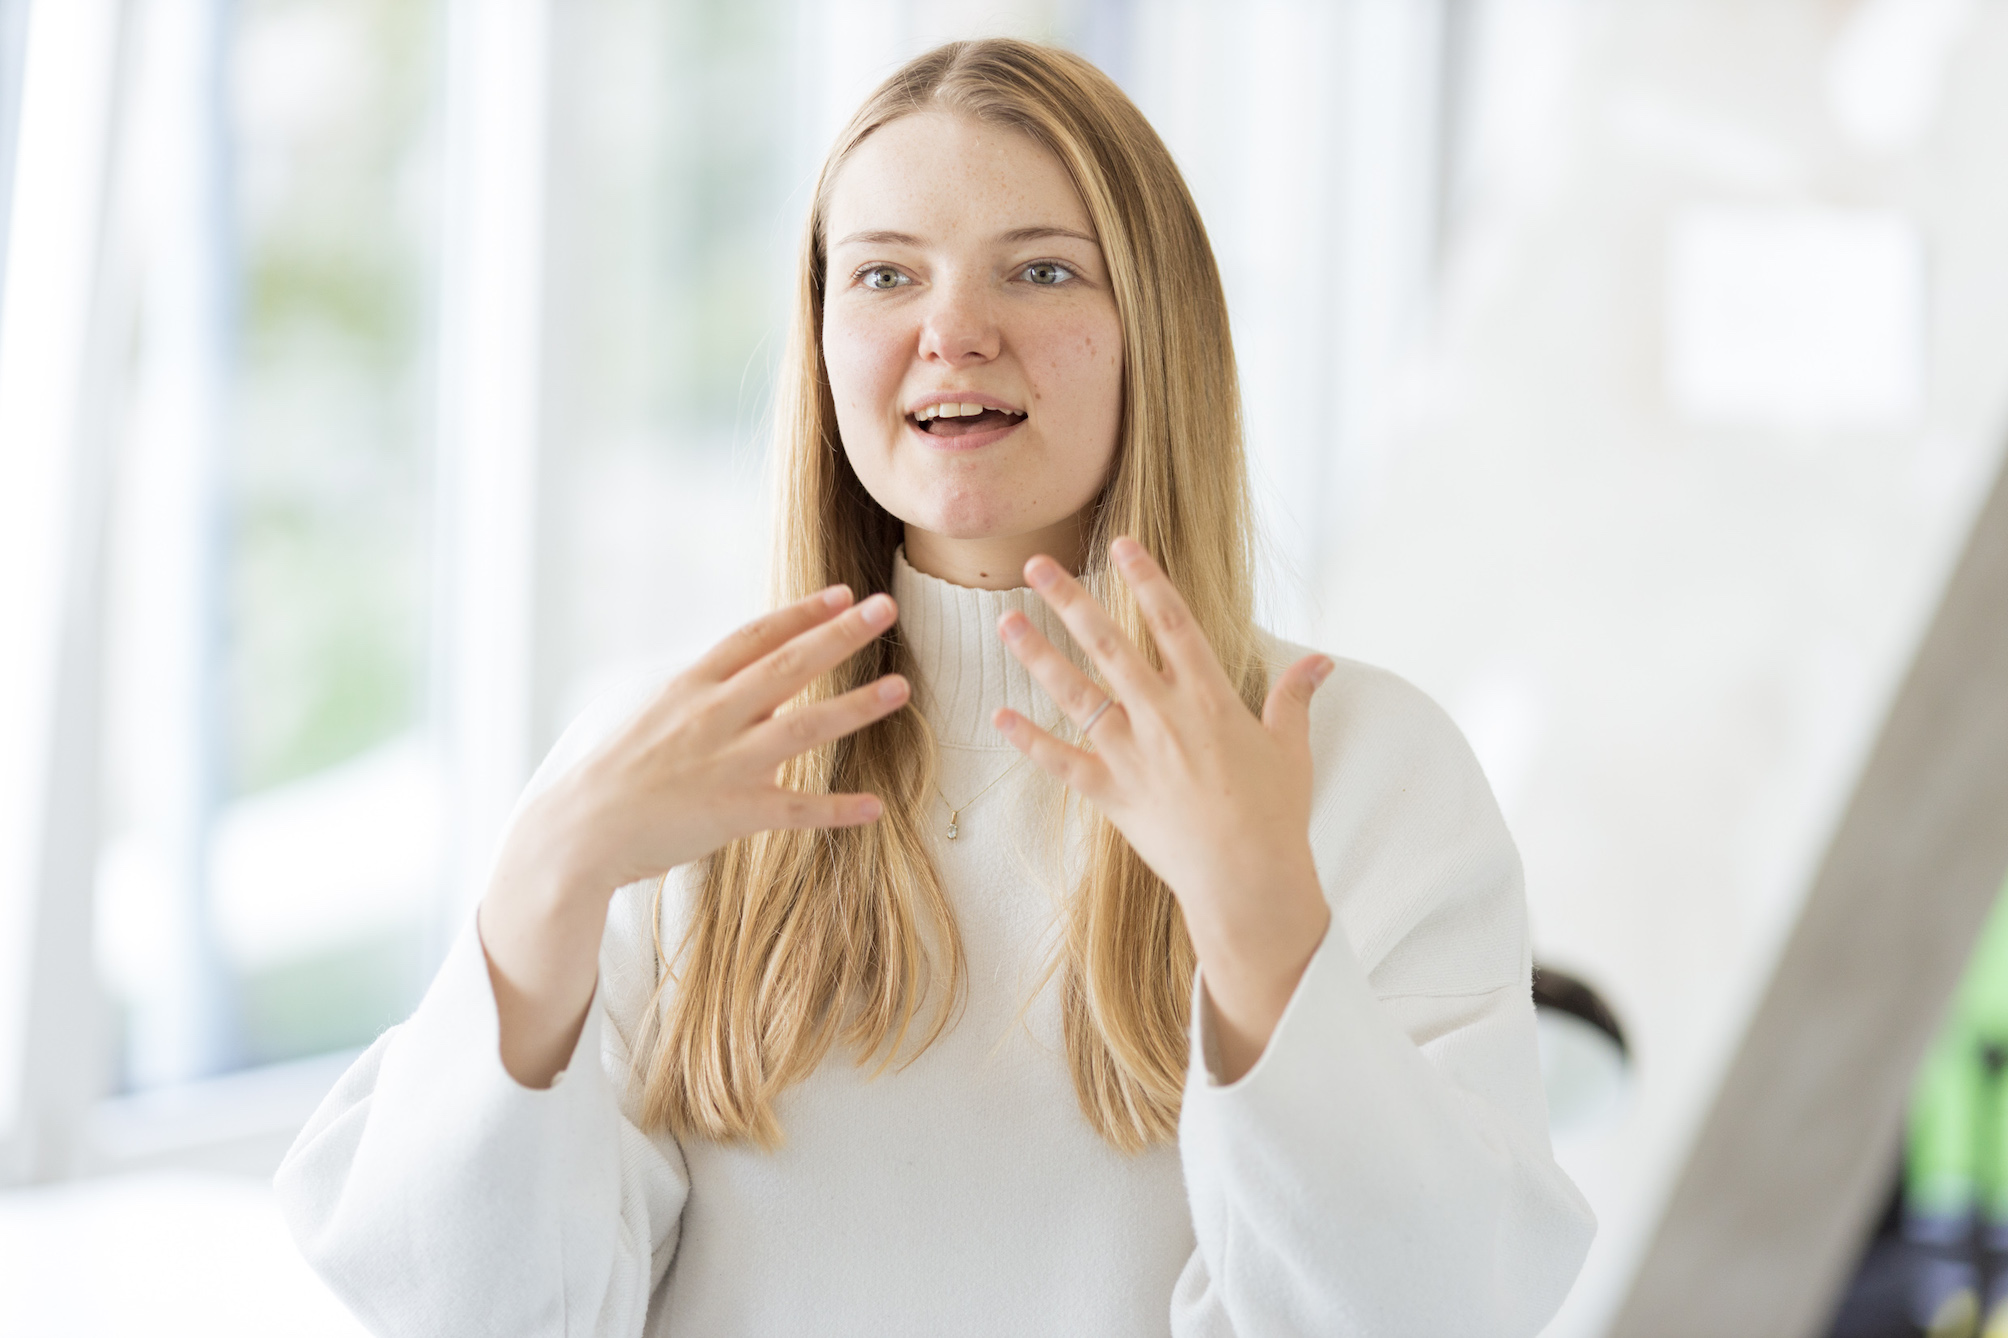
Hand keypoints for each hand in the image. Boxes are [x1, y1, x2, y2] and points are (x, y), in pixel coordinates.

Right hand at [481, 584, 906, 1084]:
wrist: (574, 831)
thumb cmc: (605, 771)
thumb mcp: (645, 711)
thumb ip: (697, 693)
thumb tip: (740, 679)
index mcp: (690, 685)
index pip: (756, 636)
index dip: (803, 613)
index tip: (844, 594)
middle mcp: (713, 715)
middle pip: (789, 665)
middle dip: (842, 635)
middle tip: (887, 609)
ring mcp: (725, 763)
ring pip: (805, 727)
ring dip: (856, 707)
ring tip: (900, 689)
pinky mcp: (732, 812)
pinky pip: (796, 809)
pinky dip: (837, 809)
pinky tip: (875, 806)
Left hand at [992, 537, 1333, 1081]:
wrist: (1247, 879)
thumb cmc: (1275, 814)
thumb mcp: (1291, 748)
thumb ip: (1295, 697)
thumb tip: (1321, 660)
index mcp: (1209, 697)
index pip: (1173, 622)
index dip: (1145, 580)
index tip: (1120, 545)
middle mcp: (1164, 715)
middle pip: (1109, 644)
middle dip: (1070, 601)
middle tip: (1036, 565)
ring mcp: (1133, 753)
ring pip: (1076, 693)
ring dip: (1038, 656)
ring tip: (1005, 623)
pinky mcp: (1112, 793)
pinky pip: (1062, 762)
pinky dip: (1030, 741)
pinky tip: (999, 718)